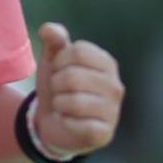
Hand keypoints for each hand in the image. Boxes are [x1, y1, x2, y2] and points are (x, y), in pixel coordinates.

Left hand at [33, 21, 122, 158]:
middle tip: (59, 92)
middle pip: (73, 76)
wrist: (56, 124)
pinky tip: (69, 121)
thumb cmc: (59, 87)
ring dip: (59, 104)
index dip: (58, 61)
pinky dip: (65, 122)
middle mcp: (115, 86)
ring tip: (63, 106)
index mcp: (107, 63)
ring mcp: (113, 111)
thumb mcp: (54, 61)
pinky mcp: (104, 133)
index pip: (77, 51)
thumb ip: (54, 42)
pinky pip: (76, 124)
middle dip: (56, 85)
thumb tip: (47, 29)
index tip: (58, 70)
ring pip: (73, 101)